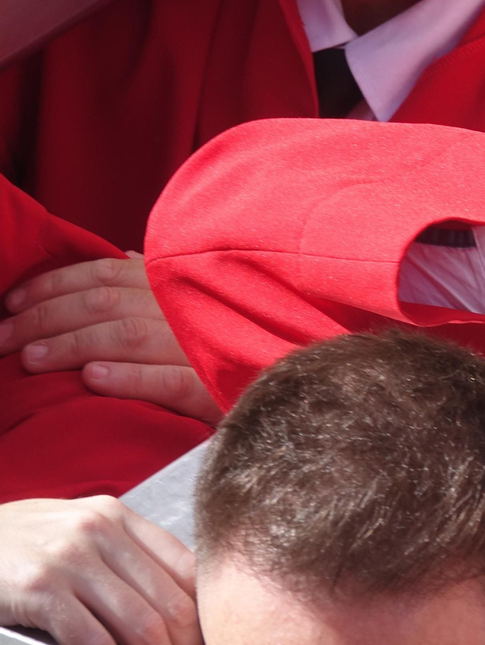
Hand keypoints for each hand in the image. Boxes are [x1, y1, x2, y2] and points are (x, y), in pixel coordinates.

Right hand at [0, 497, 203, 644]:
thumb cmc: (5, 552)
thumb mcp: (69, 539)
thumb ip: (119, 562)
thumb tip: (177, 616)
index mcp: (116, 517)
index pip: (190, 572)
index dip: (208, 623)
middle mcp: (100, 530)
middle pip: (173, 604)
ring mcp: (69, 557)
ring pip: (143, 626)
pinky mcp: (39, 588)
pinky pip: (97, 642)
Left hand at [2, 254, 221, 422]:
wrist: (295, 387)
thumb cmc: (241, 342)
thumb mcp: (203, 302)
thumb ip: (165, 281)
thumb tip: (128, 254)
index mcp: (179, 283)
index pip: (103, 272)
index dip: (51, 285)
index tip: (10, 303)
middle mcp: (189, 306)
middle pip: (104, 302)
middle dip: (44, 319)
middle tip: (2, 340)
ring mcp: (206, 345)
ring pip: (128, 335)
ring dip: (72, 345)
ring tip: (31, 360)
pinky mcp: (221, 389)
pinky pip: (171, 380)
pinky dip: (130, 377)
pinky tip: (93, 379)